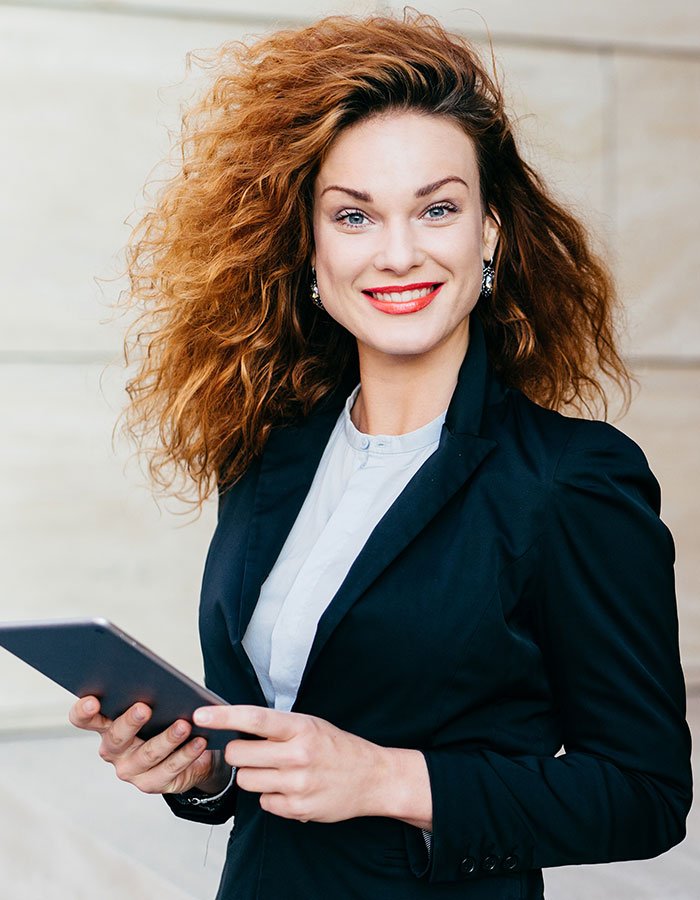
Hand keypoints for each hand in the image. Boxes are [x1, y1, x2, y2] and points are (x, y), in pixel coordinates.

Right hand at [68, 696, 226, 795]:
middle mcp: (113, 750)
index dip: (84, 711)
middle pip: (116, 737)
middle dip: (130, 722)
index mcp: (106, 726)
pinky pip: (170, 768)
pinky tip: (198, 741)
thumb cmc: (164, 720)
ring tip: (183, 725)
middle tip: (144, 708)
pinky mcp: (151, 784)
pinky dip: (186, 754)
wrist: (187, 751)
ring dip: (167, 738)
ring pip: (148, 754)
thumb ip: (147, 693)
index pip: (84, 719)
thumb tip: (156, 678)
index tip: (92, 700)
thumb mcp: (154, 705)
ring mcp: (130, 770)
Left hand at [193, 704, 430, 827]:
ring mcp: (297, 784)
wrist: (372, 777)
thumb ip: (276, 726)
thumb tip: (236, 725)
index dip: (223, 717)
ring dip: (253, 775)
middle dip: (239, 753)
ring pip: (246, 780)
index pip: (254, 718)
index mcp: (300, 728)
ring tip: (276, 770)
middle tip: (254, 751)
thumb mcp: (310, 725)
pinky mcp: (297, 809)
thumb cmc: (336, 747)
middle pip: (239, 754)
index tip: (200, 715)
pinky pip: (263, 802)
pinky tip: (289, 788)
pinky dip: (270, 795)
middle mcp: (297, 755)